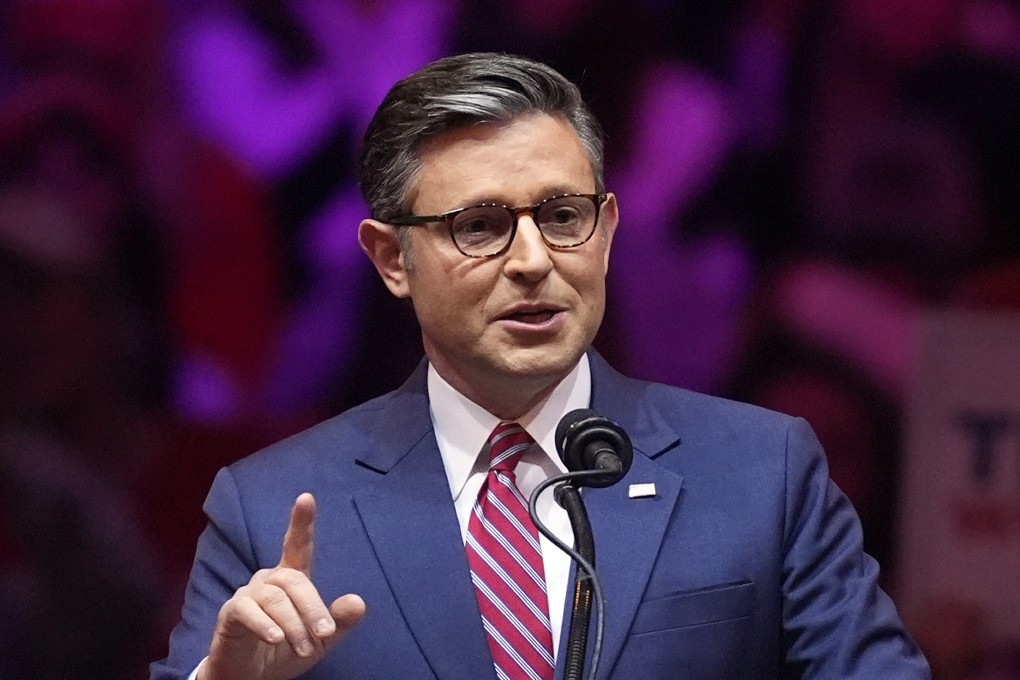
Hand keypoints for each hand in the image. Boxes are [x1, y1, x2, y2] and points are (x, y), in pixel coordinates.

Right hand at [199, 493, 365, 679]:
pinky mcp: (231, 613)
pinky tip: (275, 639)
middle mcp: (269, 580)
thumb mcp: (319, 641)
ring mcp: (248, 595)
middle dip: (313, 608)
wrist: (250, 678)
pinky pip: (247, 610)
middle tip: (324, 634)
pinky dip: (264, 624)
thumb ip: (338, 622)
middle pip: (295, 580)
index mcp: (291, 580)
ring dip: (294, 624)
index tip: (306, 497)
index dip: (301, 522)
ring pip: (275, 598)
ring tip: (304, 648)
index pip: (298, 546)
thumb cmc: (285, 652)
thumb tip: (359, 602)